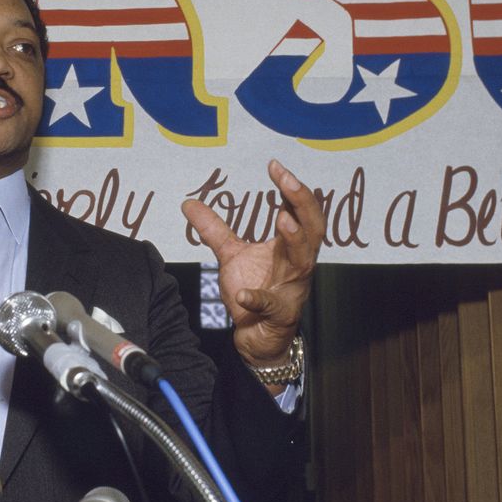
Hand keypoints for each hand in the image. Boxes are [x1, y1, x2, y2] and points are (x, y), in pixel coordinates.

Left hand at [181, 159, 321, 371]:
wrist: (258, 336)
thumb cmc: (254, 291)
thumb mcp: (231, 256)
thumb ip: (214, 230)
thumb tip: (188, 203)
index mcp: (289, 246)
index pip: (299, 211)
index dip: (291, 188)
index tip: (275, 165)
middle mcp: (297, 263)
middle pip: (313, 228)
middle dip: (303, 202)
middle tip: (287, 181)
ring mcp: (291, 289)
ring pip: (303, 261)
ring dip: (295, 240)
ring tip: (283, 219)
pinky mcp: (279, 314)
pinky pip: (272, 305)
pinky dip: (258, 298)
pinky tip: (243, 294)